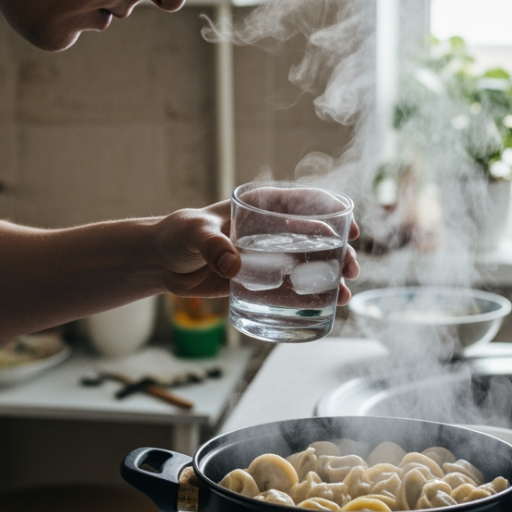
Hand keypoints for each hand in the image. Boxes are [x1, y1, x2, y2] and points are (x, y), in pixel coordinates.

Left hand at [151, 200, 360, 302]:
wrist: (159, 262)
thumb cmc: (176, 236)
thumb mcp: (194, 234)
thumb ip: (212, 246)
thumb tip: (234, 267)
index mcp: (259, 206)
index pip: (304, 204)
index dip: (332, 214)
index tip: (348, 231)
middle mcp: (269, 229)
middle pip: (315, 237)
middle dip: (339, 253)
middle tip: (351, 270)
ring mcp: (267, 256)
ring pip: (308, 264)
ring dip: (331, 278)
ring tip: (344, 295)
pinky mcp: (259, 279)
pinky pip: (290, 287)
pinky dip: (309, 297)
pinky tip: (326, 308)